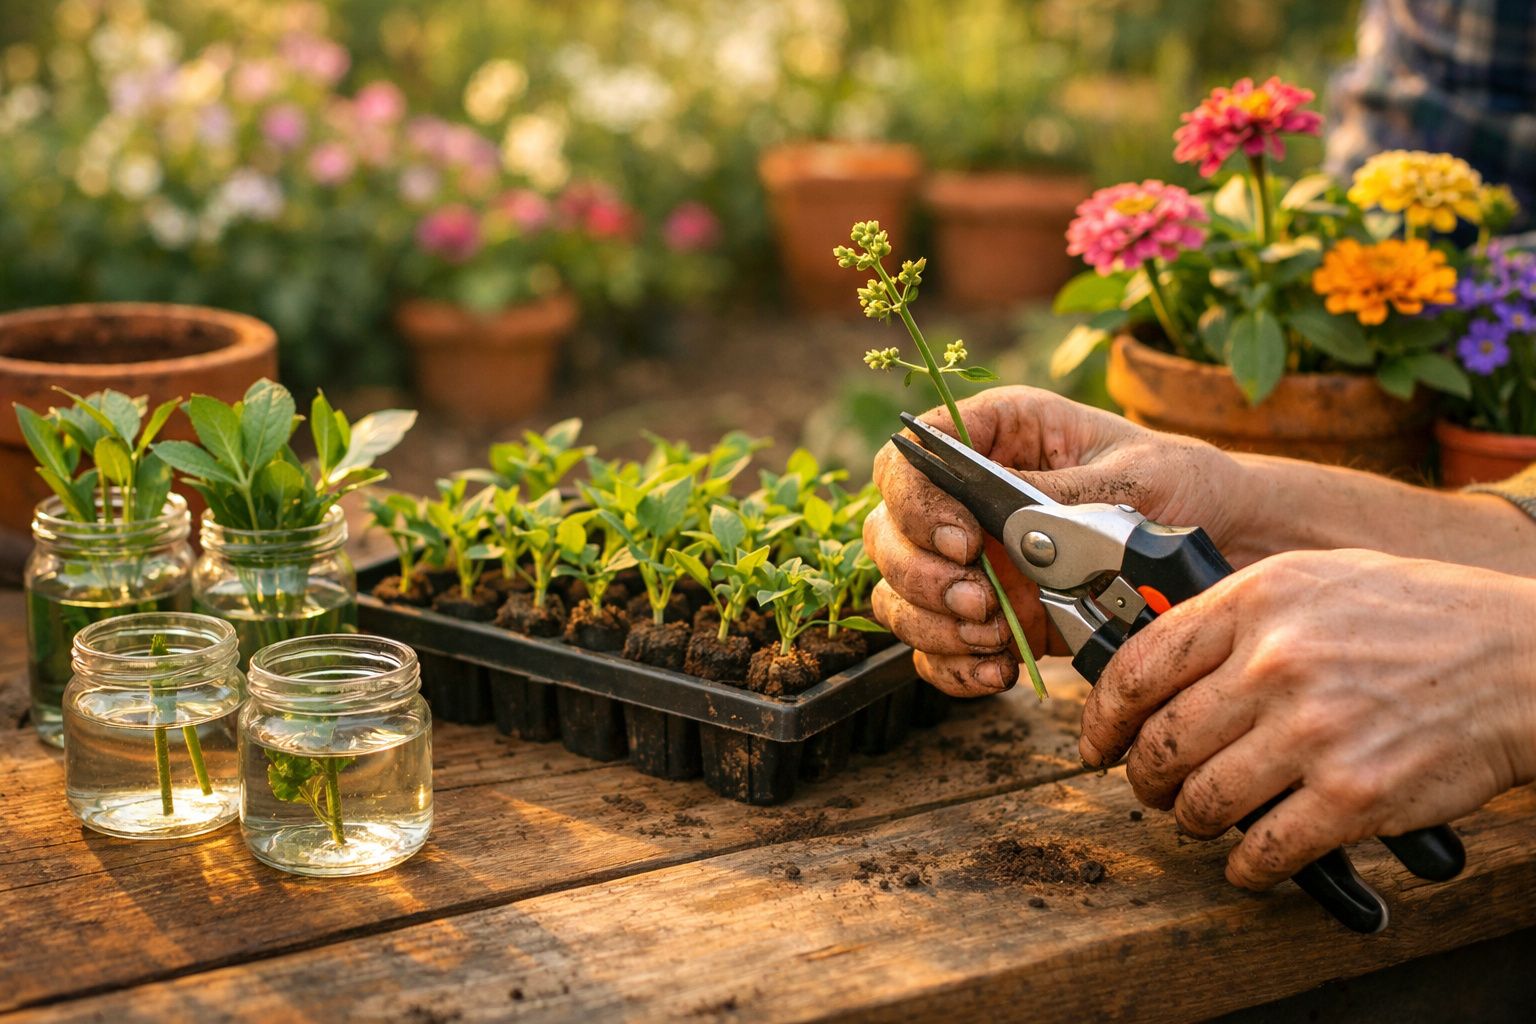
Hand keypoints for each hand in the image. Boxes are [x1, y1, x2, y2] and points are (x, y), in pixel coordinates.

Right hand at [865, 385, 1247, 695]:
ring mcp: (973, 562)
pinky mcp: (989, 618)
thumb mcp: (1135, 476)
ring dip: (931, 624)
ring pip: (898, 595)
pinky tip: (994, 671)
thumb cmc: (1184, 486)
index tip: (960, 540)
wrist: (1227, 545)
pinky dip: (951, 667)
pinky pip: (935, 648)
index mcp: (996, 435)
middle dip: (920, 575)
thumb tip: (1009, 522)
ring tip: (990, 638)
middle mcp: (969, 498)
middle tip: (978, 603)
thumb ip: (1063, 497)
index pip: (909, 456)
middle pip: (887, 532)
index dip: (915, 500)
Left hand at [1082, 548, 1535, 889]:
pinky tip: (1249, 860)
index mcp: (1252, 604)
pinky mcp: (1352, 796)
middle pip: (1160, 744)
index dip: (1100, 717)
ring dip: (1189, 820)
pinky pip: (1264, 850)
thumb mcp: (1311, 579)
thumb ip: (1231, 614)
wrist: (1518, 659)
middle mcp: (1272, 665)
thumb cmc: (1416, 614)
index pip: (1136, 670)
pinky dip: (1246, 865)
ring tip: (1199, 816)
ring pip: (1201, 801)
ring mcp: (1311, 732)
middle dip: (1142, 777)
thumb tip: (1155, 655)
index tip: (1095, 741)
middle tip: (1147, 785)